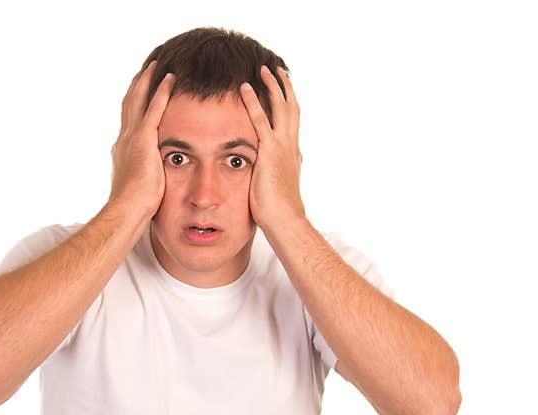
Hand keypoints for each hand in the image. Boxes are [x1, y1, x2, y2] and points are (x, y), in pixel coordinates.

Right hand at [107, 61, 176, 217]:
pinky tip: (170, 79)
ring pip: (138, 100)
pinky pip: (154, 109)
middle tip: (145, 69)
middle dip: (137, 85)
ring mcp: (132, 138)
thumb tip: (153, 181)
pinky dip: (161, 92)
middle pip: (129, 104)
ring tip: (155, 66)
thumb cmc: (135, 207)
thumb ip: (145, 177)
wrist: (126, 210)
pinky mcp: (143, 140)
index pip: (129, 120)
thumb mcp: (139, 187)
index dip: (133, 103)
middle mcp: (124, 139)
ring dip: (147, 81)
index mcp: (123, 150)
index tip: (139, 90)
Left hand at [238, 65, 304, 230]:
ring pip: (281, 106)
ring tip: (263, 70)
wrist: (286, 221)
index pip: (292, 123)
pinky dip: (253, 101)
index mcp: (293, 155)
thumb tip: (267, 177)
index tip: (284, 92)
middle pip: (291, 108)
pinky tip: (244, 88)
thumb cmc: (279, 213)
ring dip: (272, 86)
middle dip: (284, 87)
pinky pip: (260, 119)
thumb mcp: (277, 190)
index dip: (289, 105)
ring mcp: (283, 146)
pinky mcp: (270, 151)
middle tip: (277, 71)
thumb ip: (273, 177)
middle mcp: (291, 146)